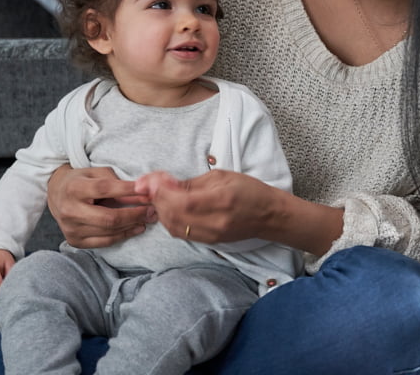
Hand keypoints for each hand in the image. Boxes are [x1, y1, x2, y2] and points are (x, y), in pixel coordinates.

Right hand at [47, 164, 154, 248]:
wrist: (57, 194)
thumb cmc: (82, 180)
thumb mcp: (96, 173)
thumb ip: (117, 182)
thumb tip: (143, 193)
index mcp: (74, 188)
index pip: (104, 189)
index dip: (127, 190)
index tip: (146, 189)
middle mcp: (70, 210)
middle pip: (109, 217)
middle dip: (135, 214)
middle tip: (152, 209)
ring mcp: (71, 228)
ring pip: (109, 231)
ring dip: (133, 224)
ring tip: (149, 217)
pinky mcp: (75, 240)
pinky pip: (105, 241)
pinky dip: (124, 235)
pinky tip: (137, 227)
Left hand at [139, 169, 281, 244]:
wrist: (269, 216)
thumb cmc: (249, 191)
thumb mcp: (221, 177)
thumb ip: (191, 182)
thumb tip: (163, 183)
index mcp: (221, 200)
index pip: (182, 200)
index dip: (161, 191)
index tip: (150, 181)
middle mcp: (214, 222)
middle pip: (173, 215)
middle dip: (156, 199)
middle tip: (150, 185)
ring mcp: (211, 235)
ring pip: (173, 227)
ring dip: (160, 211)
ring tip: (158, 195)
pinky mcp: (209, 242)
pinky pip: (180, 234)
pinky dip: (169, 221)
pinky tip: (167, 209)